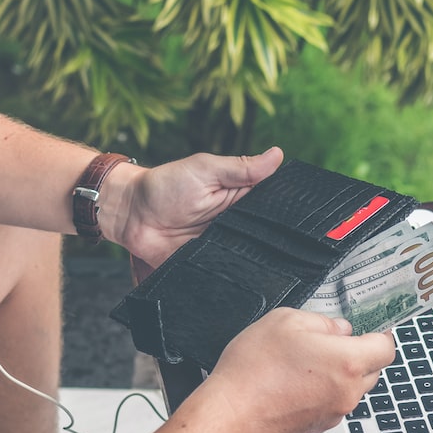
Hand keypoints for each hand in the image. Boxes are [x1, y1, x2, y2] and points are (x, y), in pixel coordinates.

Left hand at [104, 147, 283, 267]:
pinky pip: (226, 275)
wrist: (130, 215)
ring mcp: (222, 247)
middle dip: (274, 240)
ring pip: (249, 258)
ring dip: (254, 259)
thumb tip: (277, 155)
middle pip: (264, 236)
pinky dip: (232, 277)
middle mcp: (235, 224)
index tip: (302, 215)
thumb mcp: (205, 170)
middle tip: (286, 244)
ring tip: (264, 261)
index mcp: (240, 198)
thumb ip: (240, 168)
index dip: (286, 209)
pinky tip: (242, 278)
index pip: (272, 205)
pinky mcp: (208, 266)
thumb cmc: (164, 185)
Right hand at [196, 308, 396, 432]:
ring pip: (350, 388)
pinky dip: (322, 391)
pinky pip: (331, 403)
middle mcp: (347, 392)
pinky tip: (294, 381)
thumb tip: (337, 329)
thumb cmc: (253, 372)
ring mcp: (333, 413)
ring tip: (306, 361)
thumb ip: (321, 321)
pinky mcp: (317, 427)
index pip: (386, 348)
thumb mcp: (285, 321)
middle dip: (359, 353)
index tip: (371, 327)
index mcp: (347, 362)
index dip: (380, 334)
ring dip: (338, 374)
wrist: (230, 416)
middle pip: (372, 370)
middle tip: (331, 341)